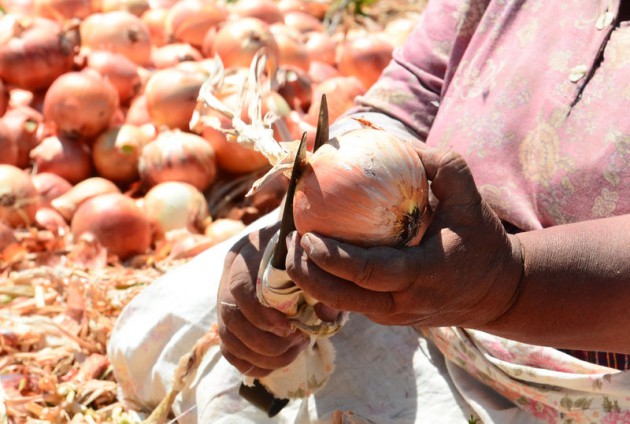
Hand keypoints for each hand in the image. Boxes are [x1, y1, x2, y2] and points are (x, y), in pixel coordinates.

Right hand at [217, 224, 309, 377]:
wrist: (294, 249)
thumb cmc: (304, 253)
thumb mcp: (313, 259)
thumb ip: (320, 282)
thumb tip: (324, 314)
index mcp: (247, 255)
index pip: (239, 288)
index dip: (260, 315)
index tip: (288, 328)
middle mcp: (229, 277)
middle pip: (230, 320)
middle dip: (264, 342)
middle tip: (297, 341)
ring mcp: (225, 301)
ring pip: (229, 340)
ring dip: (262, 356)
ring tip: (295, 349)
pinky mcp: (230, 322)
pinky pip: (230, 352)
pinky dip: (254, 364)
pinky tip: (280, 359)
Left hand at [285, 147, 523, 328]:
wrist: (497, 292)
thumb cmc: (481, 240)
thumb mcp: (470, 198)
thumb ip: (441, 167)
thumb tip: (399, 142)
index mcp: (423, 275)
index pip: (368, 273)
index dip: (332, 259)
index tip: (306, 236)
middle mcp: (404, 303)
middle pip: (342, 297)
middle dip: (306, 274)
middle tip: (289, 242)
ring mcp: (394, 316)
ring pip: (340, 304)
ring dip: (310, 280)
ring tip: (292, 249)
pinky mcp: (388, 318)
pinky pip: (351, 301)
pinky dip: (328, 281)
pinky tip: (314, 256)